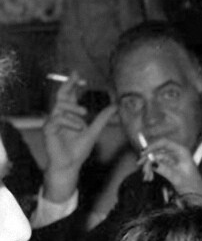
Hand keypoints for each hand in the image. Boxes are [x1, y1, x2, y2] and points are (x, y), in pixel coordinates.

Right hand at [42, 73, 116, 200]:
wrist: (70, 165)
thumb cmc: (79, 150)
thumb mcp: (93, 132)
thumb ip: (102, 119)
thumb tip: (114, 106)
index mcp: (68, 115)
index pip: (69, 96)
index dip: (72, 85)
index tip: (78, 75)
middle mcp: (59, 116)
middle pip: (60, 96)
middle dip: (68, 85)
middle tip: (76, 76)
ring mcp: (52, 122)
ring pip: (59, 107)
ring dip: (73, 109)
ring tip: (85, 114)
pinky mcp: (47, 129)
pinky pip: (57, 119)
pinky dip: (69, 122)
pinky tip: (78, 128)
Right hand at [138, 137, 201, 200]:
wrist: (198, 197)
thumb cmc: (193, 187)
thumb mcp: (177, 178)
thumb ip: (164, 169)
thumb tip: (152, 163)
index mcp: (182, 152)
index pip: (164, 142)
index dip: (152, 146)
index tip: (143, 153)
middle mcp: (176, 153)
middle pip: (157, 151)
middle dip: (148, 160)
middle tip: (141, 169)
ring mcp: (172, 160)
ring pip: (155, 159)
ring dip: (149, 168)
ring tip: (147, 178)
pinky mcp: (169, 167)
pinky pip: (157, 166)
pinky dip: (152, 171)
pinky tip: (149, 178)